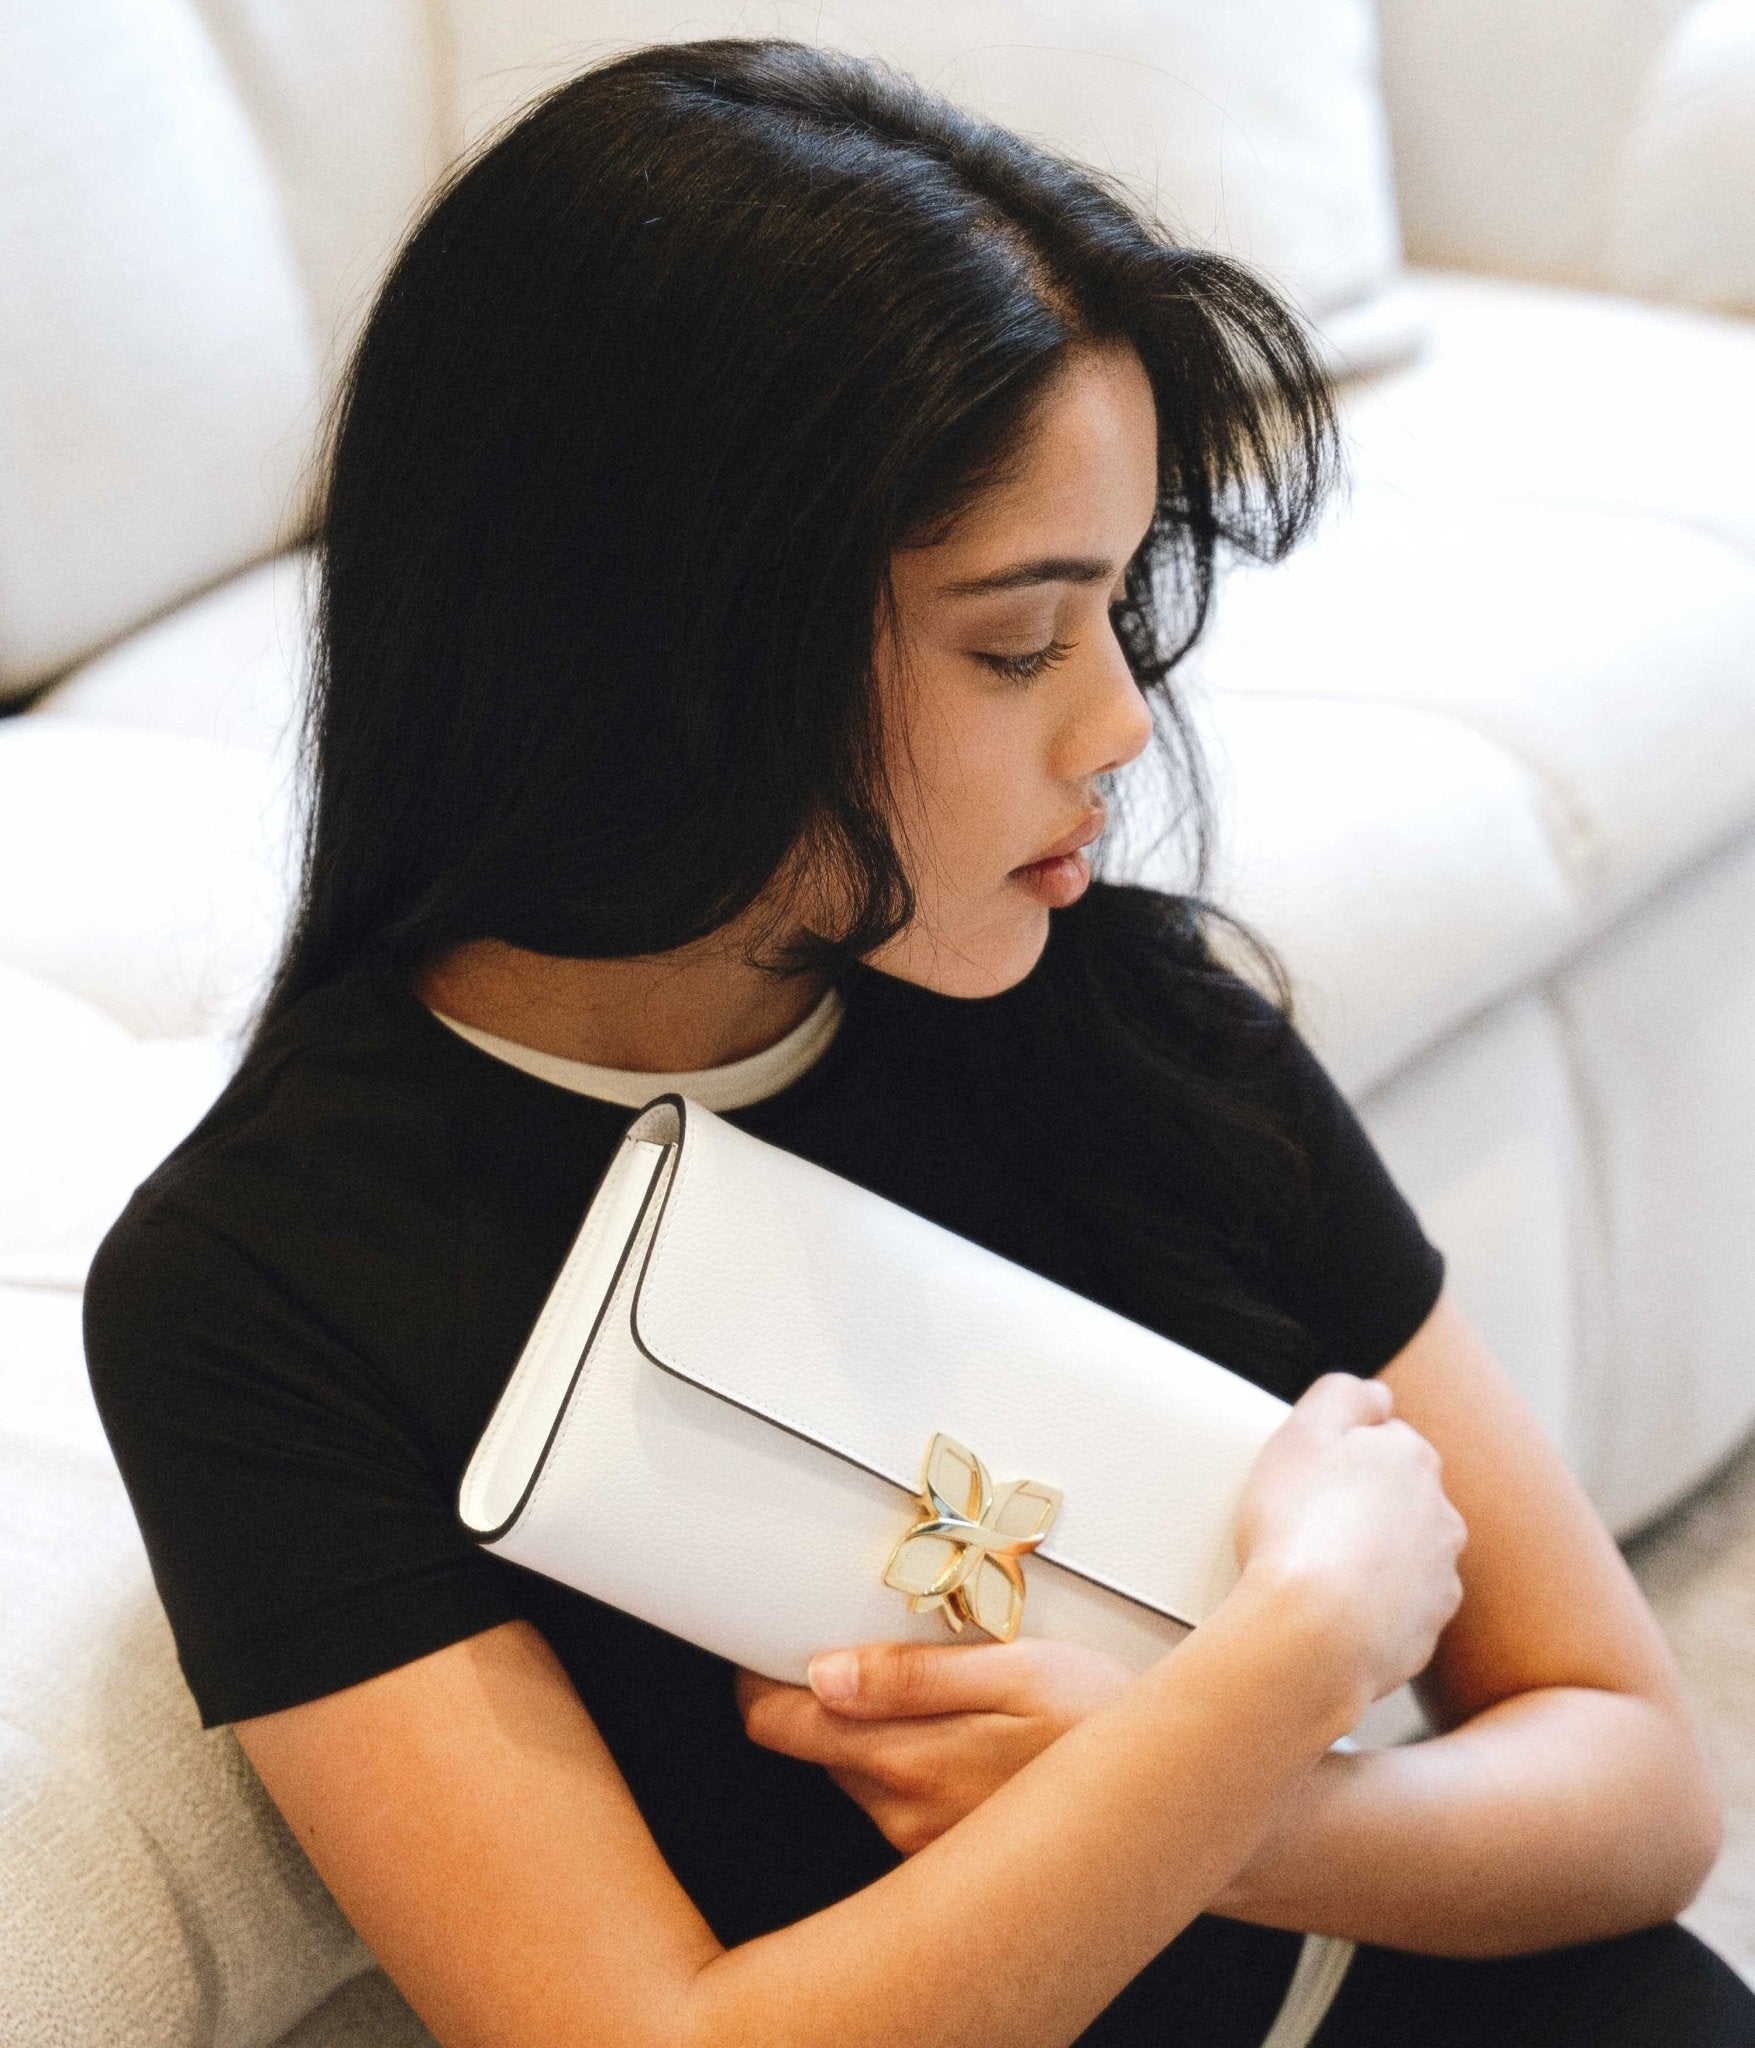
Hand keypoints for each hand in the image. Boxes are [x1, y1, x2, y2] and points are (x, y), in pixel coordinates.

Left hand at [733, 1637, 1135, 1854]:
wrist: (1181, 1805)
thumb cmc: (1107, 1721)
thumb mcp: (1018, 1672)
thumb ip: (912, 1677)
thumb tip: (821, 1675)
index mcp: (908, 1760)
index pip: (779, 1727)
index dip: (757, 1680)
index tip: (763, 1645)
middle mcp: (903, 1815)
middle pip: (815, 1747)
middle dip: (821, 1699)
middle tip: (861, 1646)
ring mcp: (924, 1846)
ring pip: (857, 1775)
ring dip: (871, 1732)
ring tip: (932, 1689)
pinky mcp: (949, 1859)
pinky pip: (897, 1805)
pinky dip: (909, 1764)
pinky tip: (960, 1737)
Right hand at [1232, 1371, 1468, 1712]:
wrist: (1314, 1635)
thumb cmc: (1298, 1528)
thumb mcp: (1302, 1432)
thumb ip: (1342, 1394)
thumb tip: (1377, 1395)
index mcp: (1412, 1457)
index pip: (1381, 1438)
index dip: (1339, 1453)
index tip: (1306, 1476)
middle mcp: (1442, 1513)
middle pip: (1396, 1496)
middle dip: (1361, 1504)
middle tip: (1304, 1522)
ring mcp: (1440, 1575)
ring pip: (1402, 1553)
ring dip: (1370, 1556)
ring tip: (1315, 1572)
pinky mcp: (1429, 1628)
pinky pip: (1398, 1607)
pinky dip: (1373, 1606)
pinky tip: (1331, 1610)